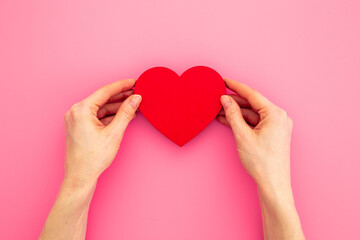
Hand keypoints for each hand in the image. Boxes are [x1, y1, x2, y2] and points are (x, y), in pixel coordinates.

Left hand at [63, 79, 141, 186]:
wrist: (80, 177)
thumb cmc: (93, 158)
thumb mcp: (114, 133)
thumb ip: (126, 113)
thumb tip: (136, 99)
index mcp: (81, 110)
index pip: (105, 91)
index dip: (122, 86)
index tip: (134, 82)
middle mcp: (76, 111)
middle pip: (102, 99)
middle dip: (121, 96)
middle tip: (137, 93)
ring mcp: (76, 119)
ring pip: (100, 108)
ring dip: (116, 106)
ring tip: (133, 105)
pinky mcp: (79, 127)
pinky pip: (97, 116)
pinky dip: (110, 115)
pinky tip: (123, 115)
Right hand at [217, 78, 292, 192]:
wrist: (273, 184)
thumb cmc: (262, 162)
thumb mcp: (242, 135)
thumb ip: (233, 114)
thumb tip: (225, 100)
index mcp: (275, 114)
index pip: (253, 94)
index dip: (236, 87)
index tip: (224, 80)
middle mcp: (279, 117)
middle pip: (253, 104)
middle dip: (234, 102)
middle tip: (218, 99)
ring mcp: (277, 126)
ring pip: (253, 114)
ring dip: (237, 113)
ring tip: (219, 112)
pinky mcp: (273, 134)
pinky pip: (256, 123)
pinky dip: (243, 122)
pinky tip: (228, 121)